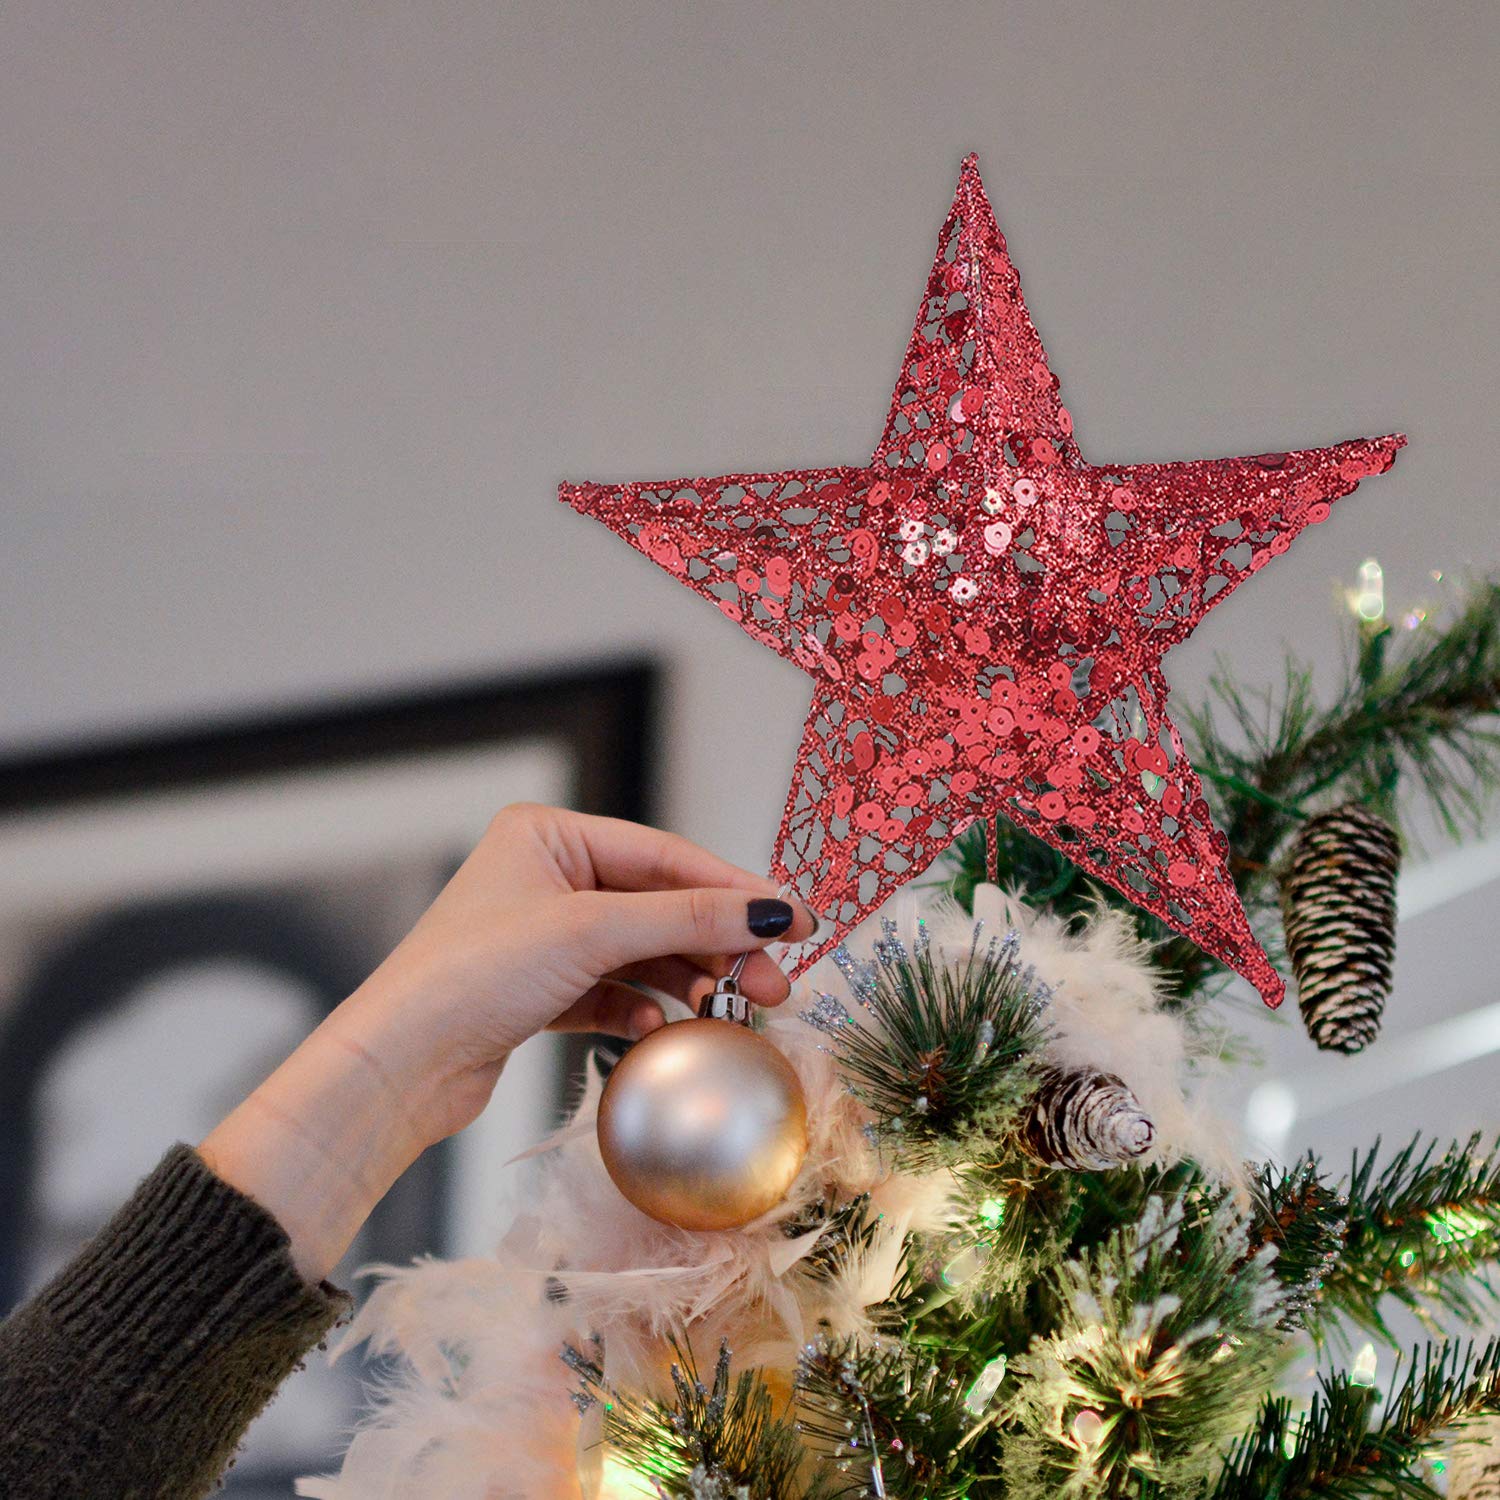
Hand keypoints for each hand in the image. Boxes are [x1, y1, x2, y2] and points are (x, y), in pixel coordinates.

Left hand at [200, 805, 816, 1280]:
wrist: (397, 1067)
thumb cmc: (472, 975)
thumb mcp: (591, 932)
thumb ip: (687, 919)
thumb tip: (771, 911)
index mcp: (547, 834)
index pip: (664, 855)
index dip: (733, 888)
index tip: (795, 919)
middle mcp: (546, 876)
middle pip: (658, 905)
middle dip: (717, 944)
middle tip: (773, 984)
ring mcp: (543, 935)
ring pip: (641, 951)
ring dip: (688, 980)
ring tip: (736, 1012)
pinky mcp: (539, 991)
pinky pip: (612, 990)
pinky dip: (642, 1007)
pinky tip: (661, 1027)